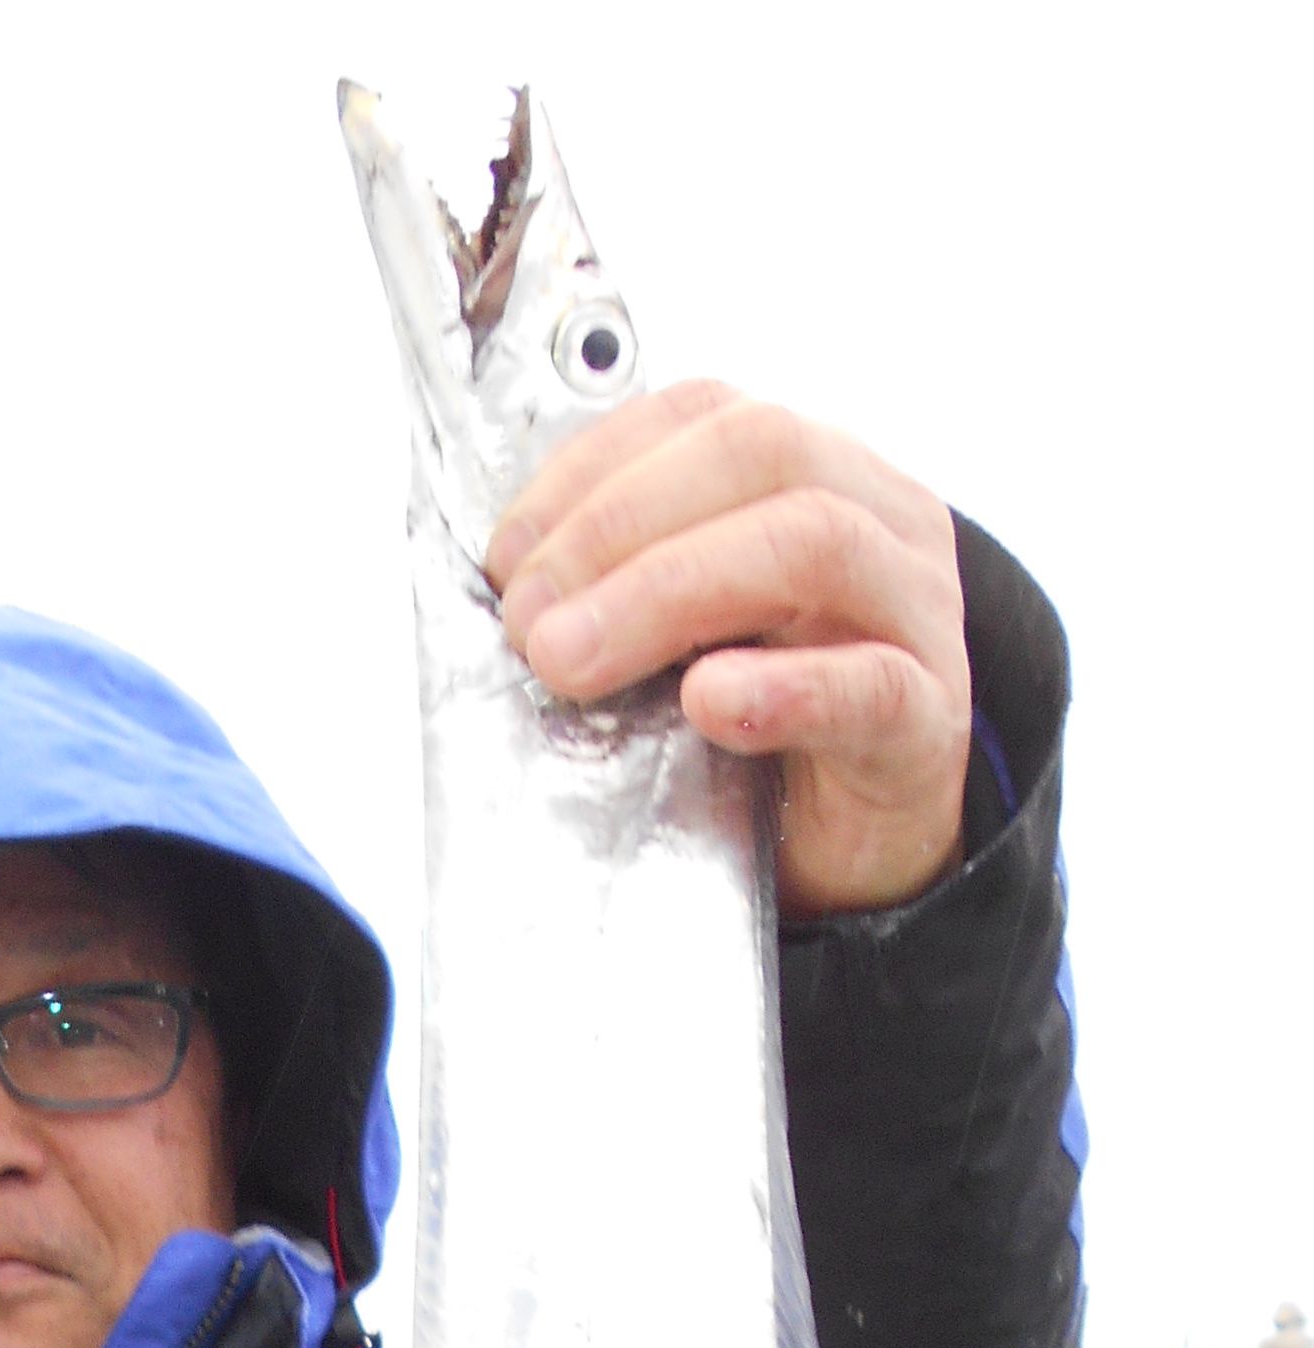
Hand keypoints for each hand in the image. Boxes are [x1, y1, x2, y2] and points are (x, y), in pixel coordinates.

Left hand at [486, 385, 971, 921]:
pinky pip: (872, 685)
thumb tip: (513, 599)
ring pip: (815, 543)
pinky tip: (709, 702)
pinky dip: (784, 689)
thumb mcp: (684, 636)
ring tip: (574, 662)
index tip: (507, 558)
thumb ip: (621, 592)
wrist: (865, 845)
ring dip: (670, 592)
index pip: (703, 415)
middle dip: (616, 528)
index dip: (590, 471)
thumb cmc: (766, 728)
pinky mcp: (928, 720)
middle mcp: (876, 516)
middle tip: (529, 623)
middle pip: (759, 454)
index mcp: (811, 472)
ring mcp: (915, 611)